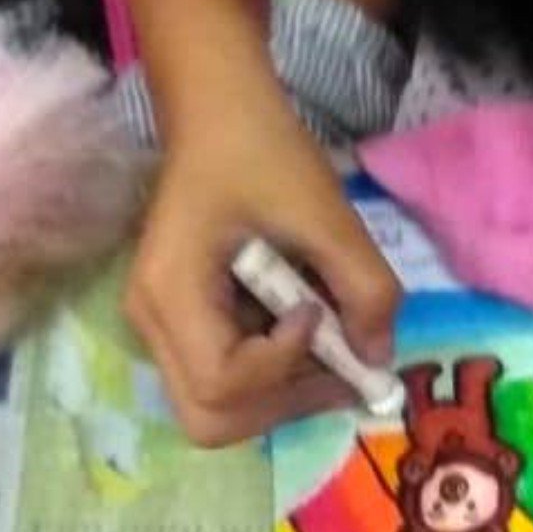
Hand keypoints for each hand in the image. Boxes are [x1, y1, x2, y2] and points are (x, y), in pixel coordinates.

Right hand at [125, 72, 399, 444]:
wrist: (222, 112)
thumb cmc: (263, 152)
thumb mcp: (326, 214)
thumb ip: (364, 288)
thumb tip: (380, 359)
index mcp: (169, 294)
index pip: (221, 386)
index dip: (282, 367)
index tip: (315, 310)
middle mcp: (152, 325)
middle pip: (211, 420)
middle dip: (286, 403)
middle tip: (342, 362)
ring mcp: (165, 329)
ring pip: (220, 409)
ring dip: (286, 391)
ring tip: (334, 341)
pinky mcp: (187, 325)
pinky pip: (229, 377)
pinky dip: (278, 371)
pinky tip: (310, 327)